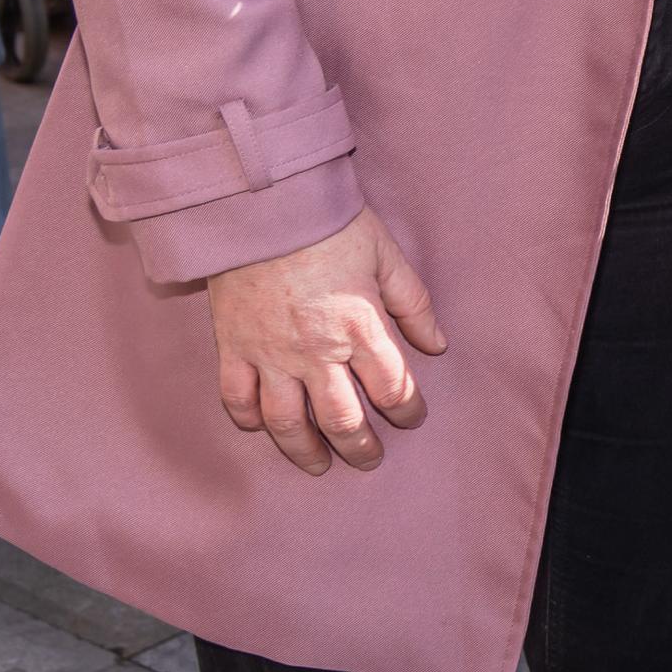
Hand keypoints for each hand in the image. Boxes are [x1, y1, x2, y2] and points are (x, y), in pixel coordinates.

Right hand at [208, 208, 446, 475]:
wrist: (262, 205)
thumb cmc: (330, 224)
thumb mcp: (387, 256)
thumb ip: (414, 304)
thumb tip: (437, 345)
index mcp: (361, 328)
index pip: (392, 388)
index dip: (407, 410)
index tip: (413, 418)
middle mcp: (317, 352)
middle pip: (343, 420)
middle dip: (361, 447)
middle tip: (370, 460)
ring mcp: (271, 355)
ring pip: (288, 423)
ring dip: (306, 451)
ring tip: (320, 465)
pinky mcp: (234, 348)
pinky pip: (237, 398)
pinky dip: (247, 419)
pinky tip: (260, 428)